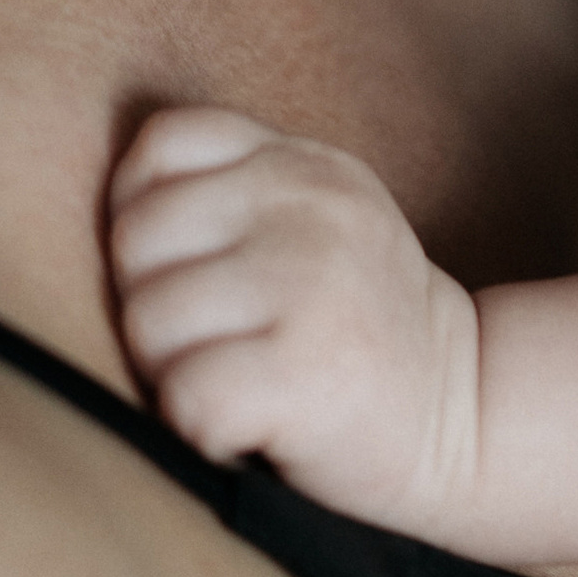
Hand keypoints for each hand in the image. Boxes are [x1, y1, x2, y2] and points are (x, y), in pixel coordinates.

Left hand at [107, 108, 483, 530]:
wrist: (467, 420)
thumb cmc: (354, 330)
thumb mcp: (316, 224)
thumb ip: (233, 191)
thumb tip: (110, 207)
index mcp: (306, 165)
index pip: (159, 146)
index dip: (144, 214)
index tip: (193, 272)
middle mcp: (314, 209)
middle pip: (136, 239)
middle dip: (153, 306)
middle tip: (221, 343)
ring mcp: (315, 284)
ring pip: (148, 322)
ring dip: (173, 374)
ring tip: (240, 381)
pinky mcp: (308, 372)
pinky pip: (185, 397)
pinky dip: (203, 431)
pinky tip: (252, 426)